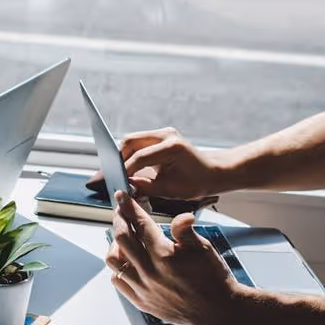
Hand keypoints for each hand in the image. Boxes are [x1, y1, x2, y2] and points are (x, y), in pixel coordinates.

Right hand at [87, 127, 224, 199]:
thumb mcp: (170, 191)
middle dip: (118, 158)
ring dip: (123, 155)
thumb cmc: (197, 183)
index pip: (139, 158)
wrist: (213, 172)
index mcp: (171, 147)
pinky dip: (130, 153)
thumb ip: (146, 187)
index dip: (125, 171)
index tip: (115, 182)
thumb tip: (126, 186)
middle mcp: (166, 135)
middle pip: (130, 141)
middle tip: (111, 175)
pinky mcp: (161, 136)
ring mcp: (163, 133)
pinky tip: (127, 167)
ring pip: (132, 140)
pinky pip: (139, 142)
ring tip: (117, 172)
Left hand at [105, 191, 242, 324]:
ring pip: (114, 261)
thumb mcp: (203, 248)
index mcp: (164, 255)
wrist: (218, 310)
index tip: (122, 197)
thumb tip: (182, 215)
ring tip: (123, 237)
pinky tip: (127, 261)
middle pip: (121, 238)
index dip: (129, 207)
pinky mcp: (141, 301)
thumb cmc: (213, 278)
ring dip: (115, 245)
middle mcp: (149, 272)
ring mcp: (143, 288)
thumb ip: (185, 231)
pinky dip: (118, 268)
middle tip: (121, 212)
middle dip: (119, 220)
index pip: (139, 224)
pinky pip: (118, 281)